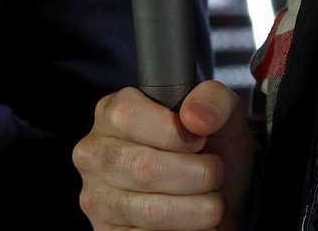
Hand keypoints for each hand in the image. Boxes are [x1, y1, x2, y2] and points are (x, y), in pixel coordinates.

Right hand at [73, 80, 254, 230]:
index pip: (128, 115)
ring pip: (152, 210)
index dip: (174, 133)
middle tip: (212, 173)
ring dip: (199, 209)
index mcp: (112, 112)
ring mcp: (97, 197)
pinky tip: (190, 221)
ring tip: (210, 200)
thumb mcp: (222, 114)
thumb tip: (195, 116)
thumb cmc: (212, 151)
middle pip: (144, 166)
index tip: (198, 141)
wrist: (219, 196)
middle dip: (197, 174)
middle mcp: (95, 154)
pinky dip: (186, 230)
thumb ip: (214, 99)